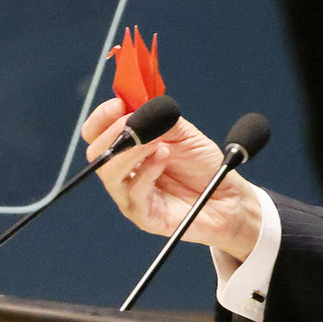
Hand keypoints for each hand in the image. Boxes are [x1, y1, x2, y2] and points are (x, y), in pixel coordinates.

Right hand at [81, 97, 264, 260]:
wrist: (227, 197)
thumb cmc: (203, 165)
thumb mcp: (185, 134)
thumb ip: (161, 120)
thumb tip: (139, 111)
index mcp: (128, 149)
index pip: (96, 133)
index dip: (102, 117)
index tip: (119, 105)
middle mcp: (124, 172)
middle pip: (96, 153)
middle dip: (114, 133)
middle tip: (137, 124)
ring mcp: (130, 195)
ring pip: (110, 173)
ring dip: (131, 151)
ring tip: (158, 142)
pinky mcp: (143, 215)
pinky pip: (133, 193)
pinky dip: (147, 171)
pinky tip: (163, 157)